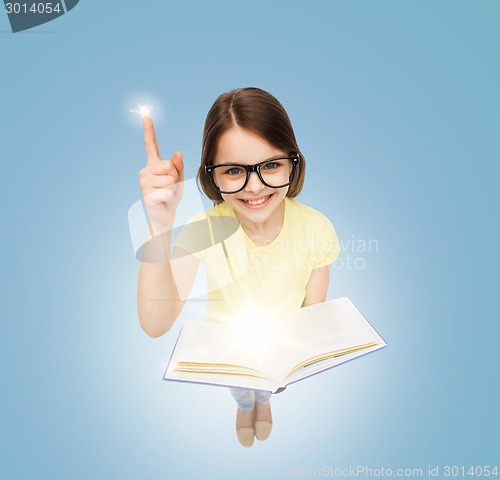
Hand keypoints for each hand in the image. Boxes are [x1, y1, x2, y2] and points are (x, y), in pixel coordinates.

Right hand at [138, 115, 183, 234]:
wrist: (164, 215)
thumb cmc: (171, 196)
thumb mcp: (179, 178)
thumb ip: (179, 166)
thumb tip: (177, 152)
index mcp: (153, 164)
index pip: (151, 144)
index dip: (149, 129)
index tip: (146, 114)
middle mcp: (145, 170)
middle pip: (169, 165)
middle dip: (175, 177)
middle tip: (170, 187)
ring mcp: (143, 182)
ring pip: (169, 179)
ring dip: (173, 188)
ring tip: (166, 194)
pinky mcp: (146, 193)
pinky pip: (167, 191)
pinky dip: (170, 197)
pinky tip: (163, 201)